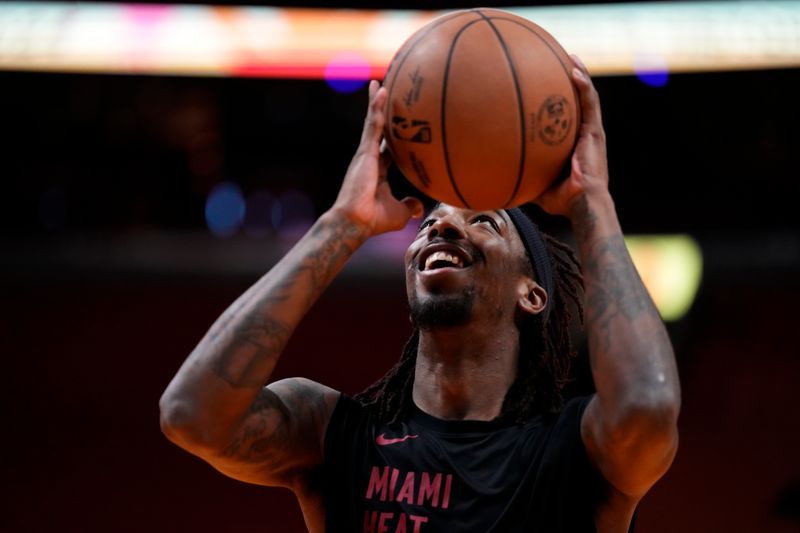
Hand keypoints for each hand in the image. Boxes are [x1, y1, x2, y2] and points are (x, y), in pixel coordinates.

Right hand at [330, 80, 423, 237]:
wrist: (356, 222)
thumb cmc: (374, 220)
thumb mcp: (399, 213)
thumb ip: (409, 206)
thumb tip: (419, 207)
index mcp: (378, 171)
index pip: (387, 149)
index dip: (392, 137)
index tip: (398, 125)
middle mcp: (370, 159)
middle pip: (377, 130)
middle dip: (379, 112)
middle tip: (383, 92)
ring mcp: (366, 153)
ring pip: (372, 122)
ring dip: (376, 102)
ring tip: (378, 83)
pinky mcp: (365, 151)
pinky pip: (372, 124)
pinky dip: (376, 107)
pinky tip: (382, 90)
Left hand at [535, 55, 610, 217]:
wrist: (583, 203)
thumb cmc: (562, 200)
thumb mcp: (537, 185)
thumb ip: (522, 178)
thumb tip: (496, 180)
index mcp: (573, 144)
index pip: (568, 117)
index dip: (560, 101)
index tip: (546, 86)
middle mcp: (584, 134)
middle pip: (579, 101)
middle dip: (571, 81)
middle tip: (559, 62)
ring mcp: (591, 132)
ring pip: (588, 97)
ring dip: (580, 75)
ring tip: (570, 57)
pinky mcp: (595, 132)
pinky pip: (590, 103)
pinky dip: (583, 85)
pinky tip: (574, 71)